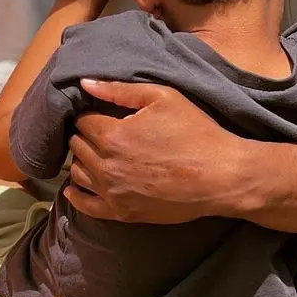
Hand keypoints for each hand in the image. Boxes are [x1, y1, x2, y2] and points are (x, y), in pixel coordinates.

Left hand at [64, 79, 243, 221]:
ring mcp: (113, 193)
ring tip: (93, 152)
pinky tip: (74, 187)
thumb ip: (120, 89)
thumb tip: (85, 83)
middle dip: (84, 134)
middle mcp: (106, 166)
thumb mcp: (163, 97)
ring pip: (77, 173)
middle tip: (96, 129)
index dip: (88, 113)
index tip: (96, 111)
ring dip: (81, 160)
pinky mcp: (123, 214)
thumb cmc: (196, 132)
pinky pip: (86, 206)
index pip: (82, 121)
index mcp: (114, 136)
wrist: (222, 177)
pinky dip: (76, 195)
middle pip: (77, 145)